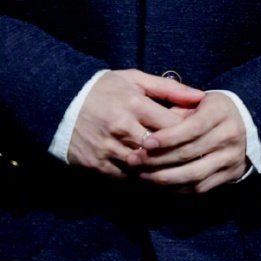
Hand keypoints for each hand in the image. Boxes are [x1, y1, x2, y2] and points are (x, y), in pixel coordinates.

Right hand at [67, 69, 203, 177]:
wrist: (59, 102)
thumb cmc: (103, 89)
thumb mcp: (135, 80)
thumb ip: (169, 89)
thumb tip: (201, 97)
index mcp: (134, 104)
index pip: (173, 126)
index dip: (191, 134)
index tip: (200, 137)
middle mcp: (122, 128)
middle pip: (162, 151)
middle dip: (180, 156)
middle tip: (195, 159)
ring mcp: (109, 149)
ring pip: (146, 169)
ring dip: (163, 172)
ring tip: (179, 172)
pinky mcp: (98, 165)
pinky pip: (127, 179)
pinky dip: (143, 181)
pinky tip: (156, 179)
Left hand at [124, 91, 247, 193]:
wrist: (246, 124)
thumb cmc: (211, 109)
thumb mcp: (197, 100)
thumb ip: (176, 109)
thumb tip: (150, 125)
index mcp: (220, 112)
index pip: (192, 128)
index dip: (168, 137)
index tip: (146, 143)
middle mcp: (229, 136)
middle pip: (190, 153)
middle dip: (158, 159)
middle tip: (134, 160)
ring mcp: (231, 159)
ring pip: (194, 174)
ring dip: (164, 178)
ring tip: (141, 175)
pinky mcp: (230, 176)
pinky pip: (200, 187)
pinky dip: (177, 188)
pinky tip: (159, 184)